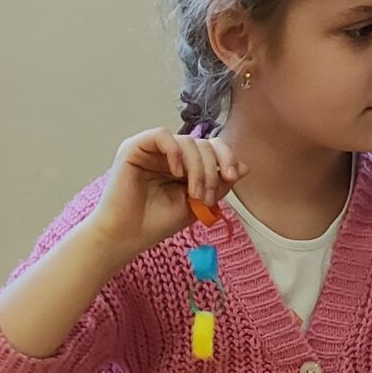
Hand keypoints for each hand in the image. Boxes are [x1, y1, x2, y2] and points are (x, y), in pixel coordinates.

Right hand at [87, 129, 244, 266]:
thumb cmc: (156, 223)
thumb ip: (218, 185)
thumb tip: (244, 167)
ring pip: (187, 141)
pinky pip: (162, 135)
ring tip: (193, 195)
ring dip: (198, 169)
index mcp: (184, 164)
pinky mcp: (134, 148)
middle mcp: (168, 153)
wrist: (127, 237)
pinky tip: (176, 173)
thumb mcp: (197, 204)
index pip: (211, 147)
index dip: (226, 157)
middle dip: (211, 170)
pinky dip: (175, 152)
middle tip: (206, 197)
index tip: (232, 177)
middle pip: (203, 143)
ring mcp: (152, 149)